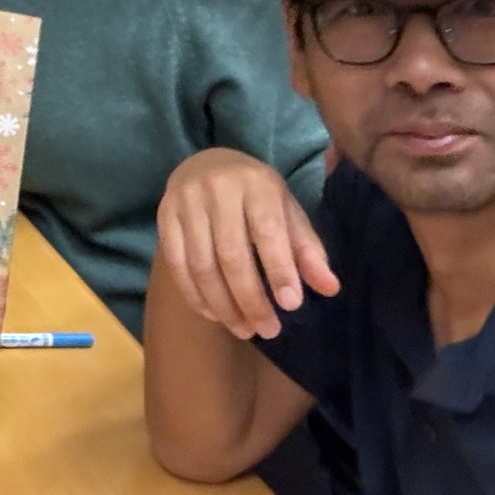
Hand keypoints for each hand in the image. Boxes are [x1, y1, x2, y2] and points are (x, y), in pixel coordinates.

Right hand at [156, 148, 337, 341]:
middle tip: (268, 330)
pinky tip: (214, 314)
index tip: (291, 306)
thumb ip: (307, 250)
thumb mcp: (287, 212)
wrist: (206, 164)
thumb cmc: (256, 195)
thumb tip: (330, 289)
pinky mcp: (163, 216)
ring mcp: (185, 202)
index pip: (267, 231)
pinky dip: (195, 296)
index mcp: (256, 183)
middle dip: (250, 299)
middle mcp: (216, 189)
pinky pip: (176, 265)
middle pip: (231, 255)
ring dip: (223, 305)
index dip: (279, 270)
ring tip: (244, 329)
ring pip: (201, 265)